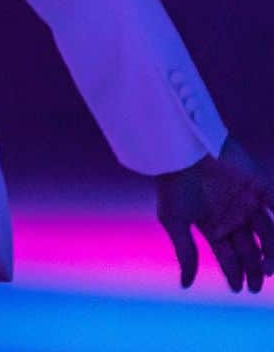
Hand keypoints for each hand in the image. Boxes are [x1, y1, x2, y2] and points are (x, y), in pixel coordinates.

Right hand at [155, 135, 273, 292]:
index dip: (234, 273)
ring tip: (266, 268)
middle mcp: (232, 214)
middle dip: (254, 268)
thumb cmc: (173, 184)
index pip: (228, 254)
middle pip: (251, 248)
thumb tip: (185, 286)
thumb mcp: (175, 220)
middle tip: (256, 284)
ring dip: (271, 253)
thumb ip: (185, 252)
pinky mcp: (260, 185)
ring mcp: (248, 200)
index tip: (238, 289)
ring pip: (268, 233)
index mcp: (212, 223)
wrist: (182, 148)